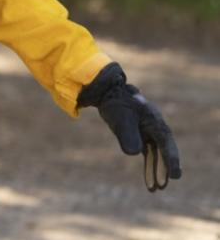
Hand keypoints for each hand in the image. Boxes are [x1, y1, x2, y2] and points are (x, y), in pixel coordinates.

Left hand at [78, 62, 181, 190]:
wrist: (107, 93)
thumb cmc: (115, 104)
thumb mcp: (120, 119)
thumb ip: (127, 135)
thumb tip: (135, 153)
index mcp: (154, 121)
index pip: (166, 144)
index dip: (171, 160)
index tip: (175, 175)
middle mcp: (155, 127)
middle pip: (163, 151)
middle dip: (164, 170)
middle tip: (163, 186)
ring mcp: (148, 132)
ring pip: (156, 154)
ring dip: (156, 171)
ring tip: (155, 189)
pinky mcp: (140, 135)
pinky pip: (148, 153)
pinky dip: (149, 166)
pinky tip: (150, 180)